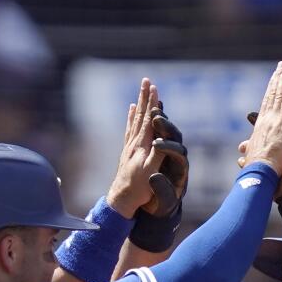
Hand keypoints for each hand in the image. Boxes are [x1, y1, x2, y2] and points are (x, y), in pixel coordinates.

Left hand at [105, 78, 165, 216]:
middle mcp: (134, 143)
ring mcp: (129, 147)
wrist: (121, 200)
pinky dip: (131, 118)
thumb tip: (160, 139)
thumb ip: (157, 154)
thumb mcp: (151, 172)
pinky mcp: (127, 152)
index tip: (153, 88)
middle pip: (141, 116)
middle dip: (145, 99)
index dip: (152, 104)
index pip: (148, 120)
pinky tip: (131, 111)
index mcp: (142, 146)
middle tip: (146, 81)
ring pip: (135, 121)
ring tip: (140, 94)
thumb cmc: (138, 188)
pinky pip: (129, 130)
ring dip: (139, 106)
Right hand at [142, 102, 188, 217]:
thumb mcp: (163, 202)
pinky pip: (155, 129)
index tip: (156, 145)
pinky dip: (151, 118)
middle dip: (165, 126)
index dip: (168, 147)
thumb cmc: (162, 206)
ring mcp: (169, 150)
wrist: (159, 206)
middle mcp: (177, 156)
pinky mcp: (159, 147)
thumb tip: (155, 177)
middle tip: (156, 116)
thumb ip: (162, 190)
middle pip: (175, 136)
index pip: (178, 153)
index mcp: (180, 169)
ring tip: (153, 103)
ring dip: (160, 116)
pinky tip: (147, 105)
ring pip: (166, 129)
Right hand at [239, 63, 281, 186]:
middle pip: (271, 95)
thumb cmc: (255, 168)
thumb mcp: (251, 156)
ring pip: (278, 95)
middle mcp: (265, 119)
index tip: (274, 80)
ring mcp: (273, 119)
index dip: (270, 91)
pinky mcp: (281, 121)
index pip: (266, 104)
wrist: (259, 171)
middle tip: (281, 66)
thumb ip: (247, 151)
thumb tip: (240, 154)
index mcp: (259, 126)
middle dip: (277, 79)